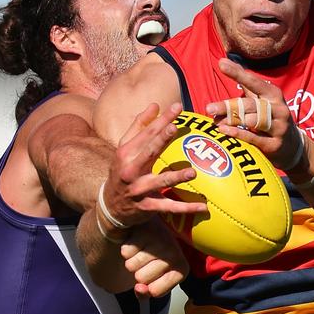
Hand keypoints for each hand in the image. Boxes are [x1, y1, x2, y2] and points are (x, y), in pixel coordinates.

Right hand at [100, 102, 207, 227]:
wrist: (110, 207)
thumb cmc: (122, 172)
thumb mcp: (124, 149)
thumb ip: (139, 126)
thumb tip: (155, 105)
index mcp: (126, 153)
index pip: (146, 133)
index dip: (161, 120)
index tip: (177, 107)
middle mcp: (130, 170)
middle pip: (149, 151)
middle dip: (162, 139)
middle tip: (175, 127)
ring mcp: (139, 190)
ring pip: (160, 182)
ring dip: (176, 177)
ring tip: (192, 172)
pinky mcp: (147, 207)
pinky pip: (169, 207)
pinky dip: (186, 208)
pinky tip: (203, 207)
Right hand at [122, 221, 188, 297]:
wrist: (154, 228)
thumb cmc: (158, 257)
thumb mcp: (158, 278)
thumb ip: (147, 292)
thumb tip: (138, 289)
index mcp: (181, 268)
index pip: (155, 292)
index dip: (148, 287)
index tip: (154, 277)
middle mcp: (173, 253)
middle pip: (141, 278)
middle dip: (139, 272)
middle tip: (147, 261)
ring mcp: (159, 241)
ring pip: (131, 266)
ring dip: (132, 261)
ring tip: (143, 251)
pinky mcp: (145, 231)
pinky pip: (126, 252)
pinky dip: (128, 249)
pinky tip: (138, 243)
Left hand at [205, 59, 302, 171]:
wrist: (292, 145)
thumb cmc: (271, 116)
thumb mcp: (263, 98)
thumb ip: (245, 82)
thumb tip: (224, 62)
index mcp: (273, 94)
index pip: (253, 82)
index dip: (237, 73)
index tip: (222, 64)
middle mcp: (278, 109)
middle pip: (249, 105)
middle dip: (228, 106)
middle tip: (209, 108)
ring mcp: (278, 127)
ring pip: (252, 121)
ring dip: (232, 121)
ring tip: (216, 121)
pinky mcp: (274, 144)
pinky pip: (253, 138)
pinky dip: (238, 133)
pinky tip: (224, 130)